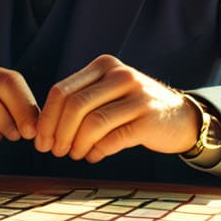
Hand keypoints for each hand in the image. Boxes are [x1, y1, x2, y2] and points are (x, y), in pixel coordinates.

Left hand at [35, 54, 199, 162]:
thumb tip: (42, 129)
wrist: (180, 117)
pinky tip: (94, 156)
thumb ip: (79, 101)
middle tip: (55, 152)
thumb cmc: (133, 108)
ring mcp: (137, 96)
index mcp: (104, 65)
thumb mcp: (108, 92)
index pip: (62, 91)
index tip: (41, 140)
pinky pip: (112, 139)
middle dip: (58, 134)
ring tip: (75, 154)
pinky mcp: (148, 119)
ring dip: (77, 145)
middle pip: (74, 106)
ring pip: (92, 123)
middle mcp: (120, 75)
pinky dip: (97, 151)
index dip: (47, 119)